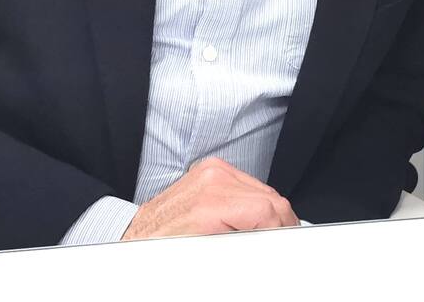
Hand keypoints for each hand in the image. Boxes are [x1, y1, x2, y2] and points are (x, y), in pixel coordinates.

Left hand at [122, 157, 298, 239]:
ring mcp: (213, 171)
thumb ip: (243, 244)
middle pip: (270, 197)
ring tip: (268, 233)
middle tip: (285, 240)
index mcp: (210, 202)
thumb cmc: (162, 249)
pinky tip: (252, 218)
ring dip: (270, 212)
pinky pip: (248, 183)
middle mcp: (213, 179)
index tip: (288, 241)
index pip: (267, 209)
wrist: (135, 236)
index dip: (282, 228)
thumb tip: (269, 242)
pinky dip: (256, 201)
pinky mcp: (212, 169)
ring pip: (263, 189)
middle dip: (281, 222)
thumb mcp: (206, 254)